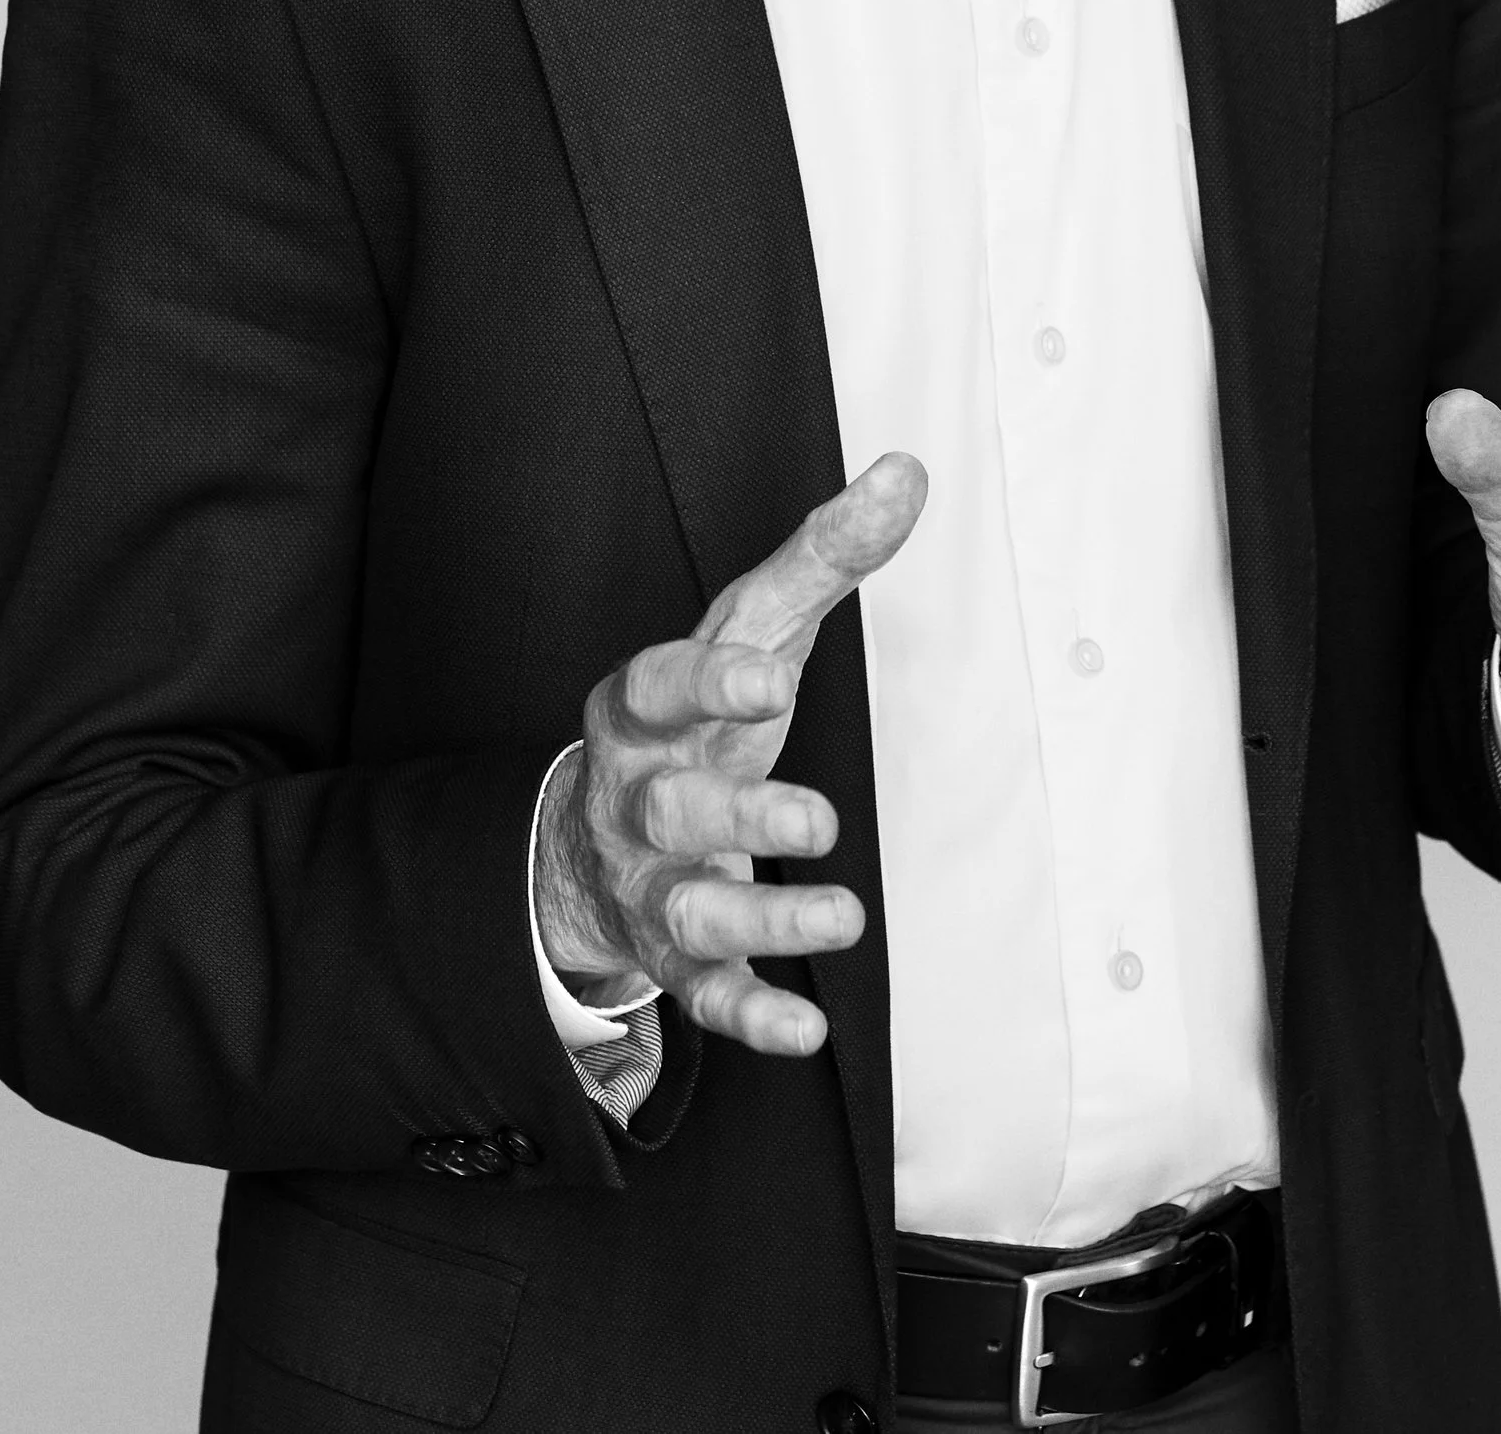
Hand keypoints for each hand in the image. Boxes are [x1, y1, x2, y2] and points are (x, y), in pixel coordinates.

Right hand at [533, 451, 927, 1057]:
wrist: (592, 836)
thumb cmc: (697, 713)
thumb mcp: (751, 627)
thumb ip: (826, 553)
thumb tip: (908, 470)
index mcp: (642, 706)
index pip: (660, 684)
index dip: (708, 683)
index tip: (766, 678)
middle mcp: (634, 797)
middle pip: (670, 808)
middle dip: (740, 816)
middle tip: (819, 819)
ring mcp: (646, 885)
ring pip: (686, 910)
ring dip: (759, 921)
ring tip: (841, 918)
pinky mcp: (671, 961)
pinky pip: (703, 998)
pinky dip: (751, 1015)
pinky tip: (808, 1030)